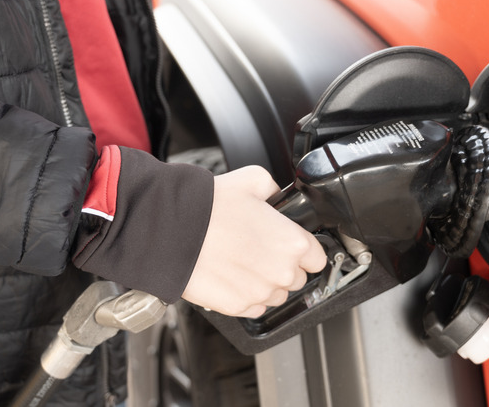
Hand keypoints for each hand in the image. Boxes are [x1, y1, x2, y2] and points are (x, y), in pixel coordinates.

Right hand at [181, 166, 326, 317]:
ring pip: (276, 294)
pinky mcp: (238, 307)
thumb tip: (277, 197)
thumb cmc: (208, 206)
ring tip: (242, 262)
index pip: (318, 258)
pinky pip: (254, 307)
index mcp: (292, 242)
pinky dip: (246, 295)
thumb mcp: (252, 180)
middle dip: (283, 266)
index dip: (305, 250)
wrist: (171, 230)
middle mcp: (282, 272)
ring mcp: (260, 293)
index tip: (292, 246)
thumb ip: (275, 191)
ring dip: (266, 282)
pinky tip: (231, 276)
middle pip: (297, 278)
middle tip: (259, 249)